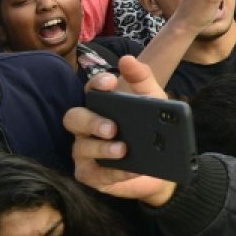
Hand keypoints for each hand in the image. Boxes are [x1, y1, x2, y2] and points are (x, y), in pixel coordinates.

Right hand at [65, 56, 177, 206]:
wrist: (162, 167)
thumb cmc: (151, 129)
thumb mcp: (154, 102)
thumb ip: (143, 80)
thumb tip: (127, 60)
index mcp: (101, 106)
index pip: (91, 90)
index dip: (97, 84)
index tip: (110, 82)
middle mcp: (87, 127)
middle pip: (74, 118)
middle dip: (91, 121)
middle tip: (113, 127)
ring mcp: (85, 151)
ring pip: (81, 147)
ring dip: (102, 149)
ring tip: (123, 149)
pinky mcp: (90, 174)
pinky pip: (94, 173)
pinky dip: (113, 172)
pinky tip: (131, 169)